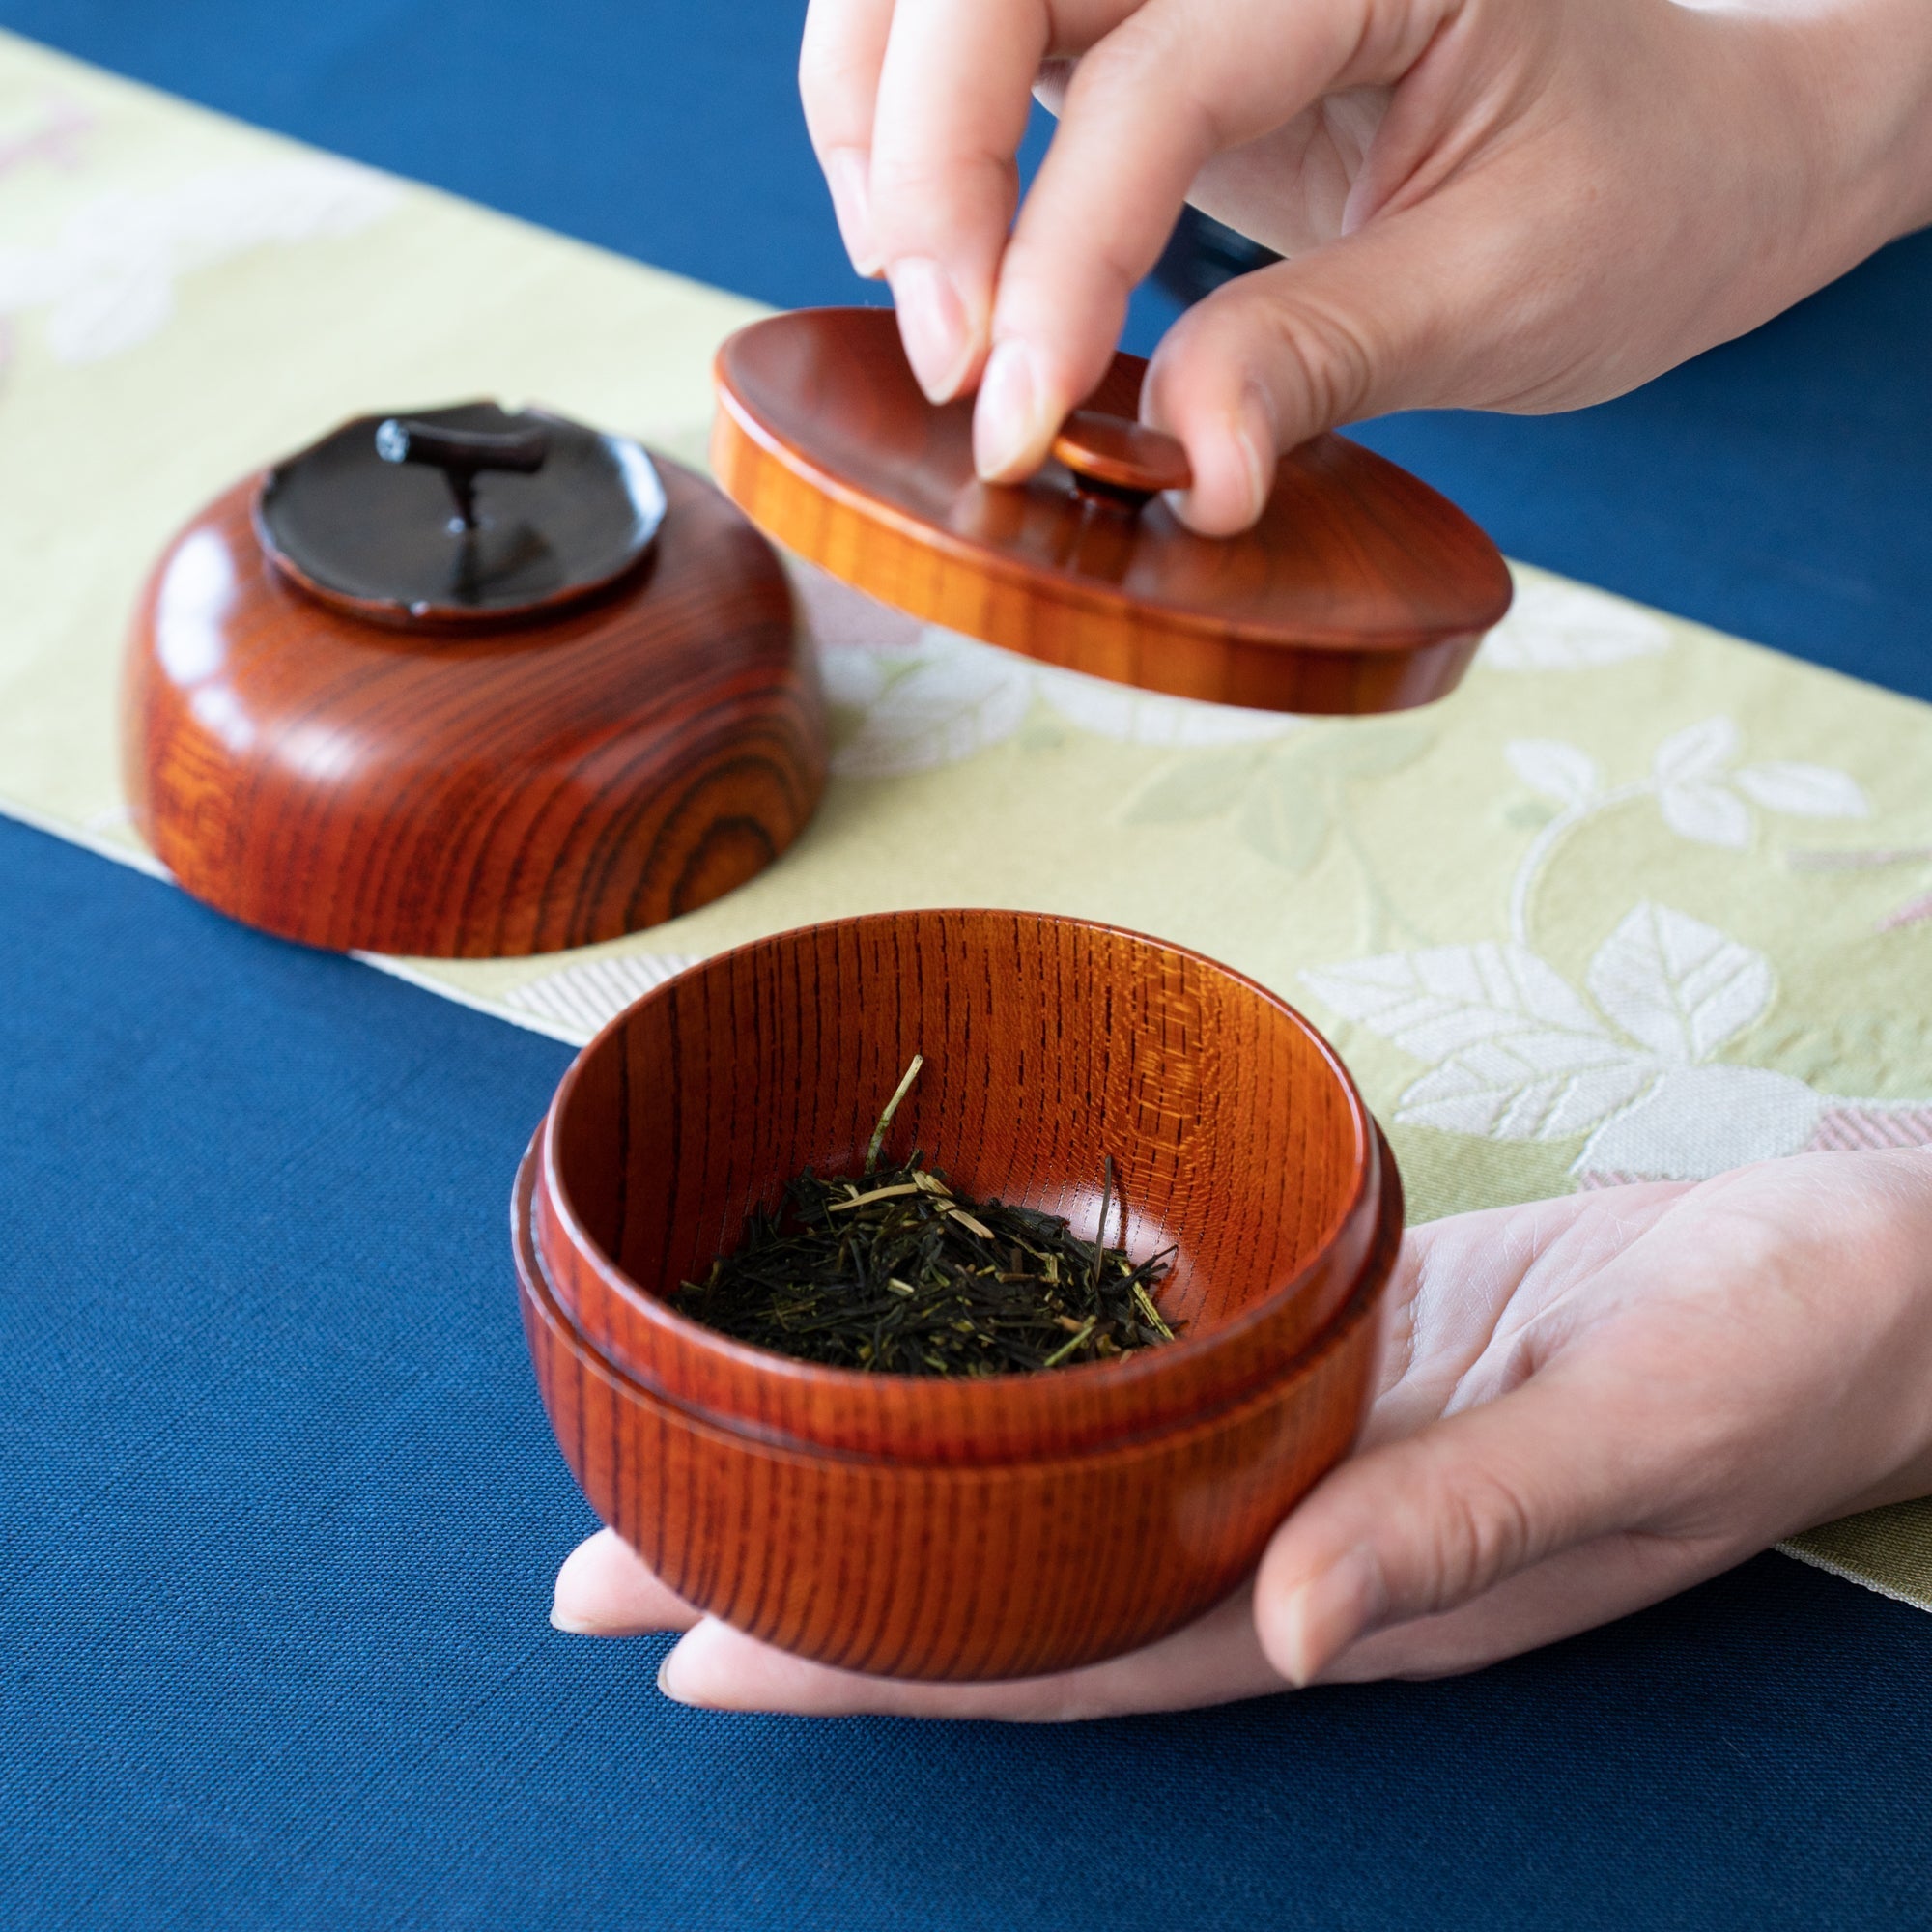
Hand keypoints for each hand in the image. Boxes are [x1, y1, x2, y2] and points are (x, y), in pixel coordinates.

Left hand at [550, 1150, 1931, 1716]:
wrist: (1863, 1264)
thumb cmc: (1784, 1346)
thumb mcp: (1638, 1428)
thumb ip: (1468, 1527)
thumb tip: (1294, 1631)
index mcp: (1355, 1592)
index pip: (1070, 1649)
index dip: (884, 1661)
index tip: (697, 1651)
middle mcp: (1299, 1537)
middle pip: (1021, 1582)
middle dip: (821, 1584)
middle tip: (612, 1568)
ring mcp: (1309, 1447)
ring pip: (1061, 1488)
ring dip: (898, 1485)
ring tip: (727, 1467)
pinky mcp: (1332, 1354)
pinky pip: (1141, 1389)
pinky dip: (1022, 1386)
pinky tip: (939, 1363)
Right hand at [799, 0, 1931, 531]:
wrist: (1678, 151)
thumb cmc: (1631, 195)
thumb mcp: (1509, 287)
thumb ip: (1326, 356)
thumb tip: (1184, 472)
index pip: (1157, 72)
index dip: (1061, 257)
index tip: (1017, 426)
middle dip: (928, 160)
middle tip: (948, 365)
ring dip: (884, 127)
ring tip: (923, 306)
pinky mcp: (1141, 19)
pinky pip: (966, 40)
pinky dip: (910, 131)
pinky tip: (934, 248)